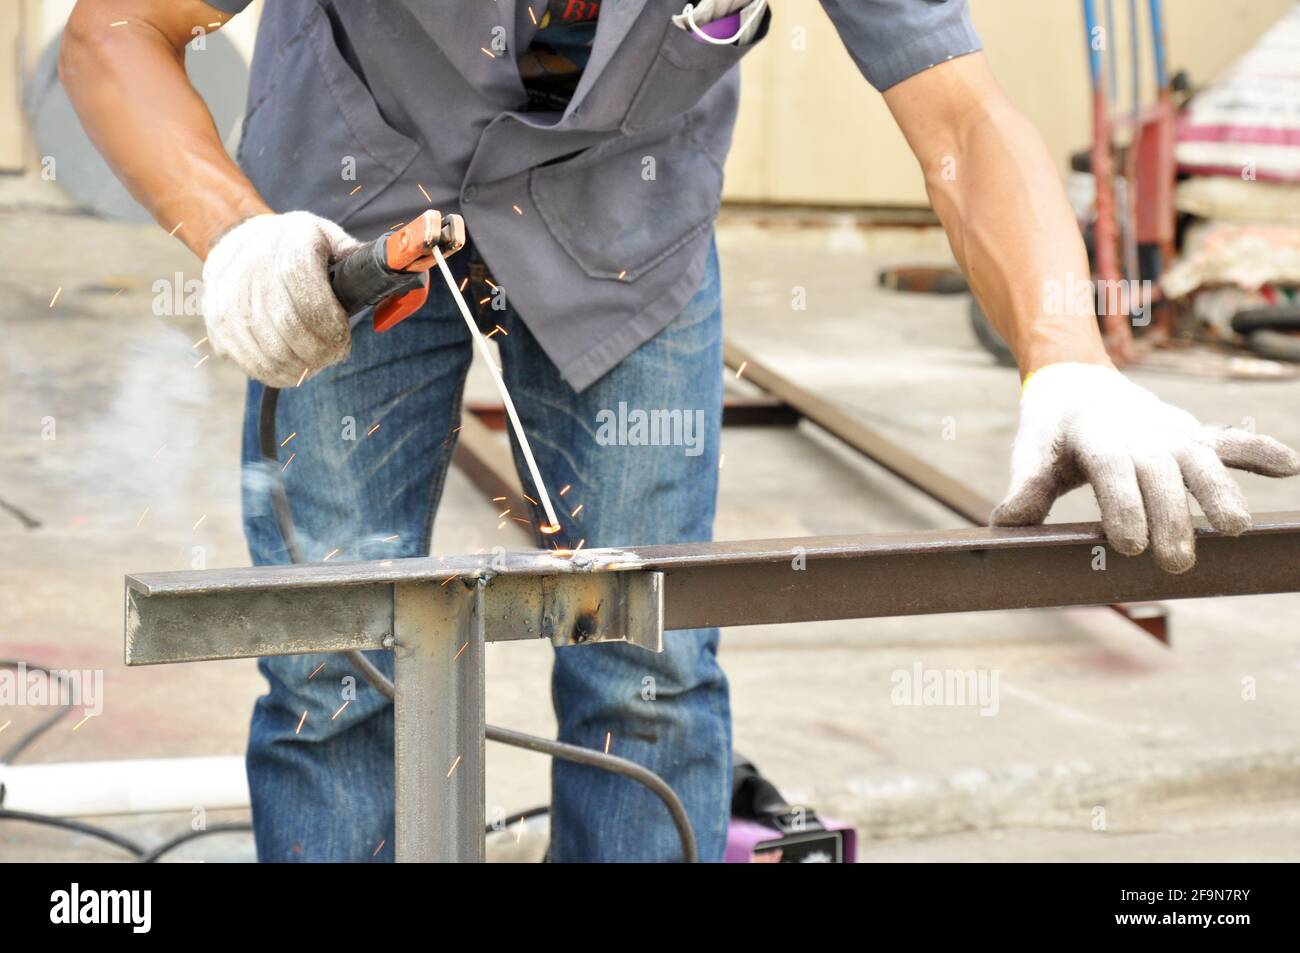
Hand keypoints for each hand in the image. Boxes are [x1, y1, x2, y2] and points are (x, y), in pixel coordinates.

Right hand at [201, 211, 360, 386]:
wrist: (239, 237)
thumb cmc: (297, 244)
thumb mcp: (330, 239)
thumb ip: (363, 263)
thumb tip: (398, 287)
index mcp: (290, 244)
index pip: (309, 297)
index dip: (331, 326)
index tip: (344, 339)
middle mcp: (253, 269)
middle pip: (290, 328)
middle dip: (320, 351)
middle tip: (334, 355)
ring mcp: (229, 298)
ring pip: (270, 351)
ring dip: (301, 366)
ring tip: (316, 362)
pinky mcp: (217, 324)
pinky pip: (250, 362)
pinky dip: (276, 374)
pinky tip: (293, 367)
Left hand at [992, 363, 1299, 572]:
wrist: (1076, 382)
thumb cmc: (1051, 429)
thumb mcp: (1031, 452)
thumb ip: (1027, 487)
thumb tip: (1006, 523)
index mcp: (1097, 438)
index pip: (1113, 474)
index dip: (1123, 507)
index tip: (1129, 546)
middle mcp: (1141, 434)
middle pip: (1161, 477)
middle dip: (1171, 519)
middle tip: (1177, 564)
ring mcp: (1172, 433)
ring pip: (1202, 461)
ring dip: (1220, 492)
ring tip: (1235, 528)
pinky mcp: (1193, 436)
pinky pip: (1231, 441)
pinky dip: (1259, 450)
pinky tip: (1289, 467)